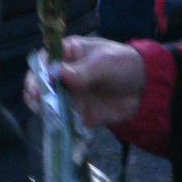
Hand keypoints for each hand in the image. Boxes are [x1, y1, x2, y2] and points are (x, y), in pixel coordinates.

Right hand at [27, 36, 148, 129]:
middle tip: (37, 100)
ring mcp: (68, 95)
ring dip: (43, 108)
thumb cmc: (123, 64)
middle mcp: (62, 76)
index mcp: (65, 56)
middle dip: (35, 92)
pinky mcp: (77, 113)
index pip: (43, 62)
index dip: (37, 72)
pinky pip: (63, 119)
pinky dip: (58, 123)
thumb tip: (56, 74)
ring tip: (46, 113)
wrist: (146, 88)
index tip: (38, 84)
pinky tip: (58, 125)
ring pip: (47, 102)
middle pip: (40, 83)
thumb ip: (82, 70)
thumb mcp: (104, 62)